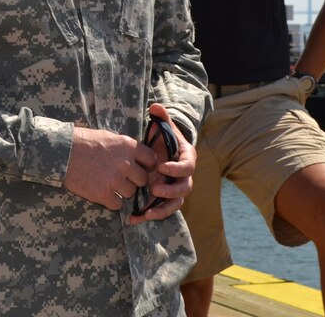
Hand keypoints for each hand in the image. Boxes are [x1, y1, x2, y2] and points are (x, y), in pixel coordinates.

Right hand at [63, 126, 157, 210]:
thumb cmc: (83, 141)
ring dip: (122, 191)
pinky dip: (111, 201)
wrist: (62, 152)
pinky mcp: (104, 194)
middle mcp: (125, 164)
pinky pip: (117, 204)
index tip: (140, 168)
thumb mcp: (108, 136)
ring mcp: (115, 180)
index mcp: (128, 146)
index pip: (151, 159)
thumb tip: (137, 156)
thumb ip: (125, 147)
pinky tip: (101, 192)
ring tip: (108, 183)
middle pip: (143, 179)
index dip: (147, 165)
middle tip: (122, 177)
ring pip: (131, 193)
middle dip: (134, 180)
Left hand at [129, 102, 194, 222]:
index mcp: (187, 158)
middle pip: (184, 188)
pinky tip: (136, 218)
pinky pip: (161, 209)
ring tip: (147, 212)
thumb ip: (161, 117)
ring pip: (175, 203)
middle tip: (154, 188)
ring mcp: (175, 188)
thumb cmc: (164, 137)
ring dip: (162, 209)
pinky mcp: (165, 197)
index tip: (161, 166)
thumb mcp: (163, 126)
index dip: (176, 168)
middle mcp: (184, 176)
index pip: (187, 166)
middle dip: (170, 191)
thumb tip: (155, 107)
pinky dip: (150, 214)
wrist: (162, 150)